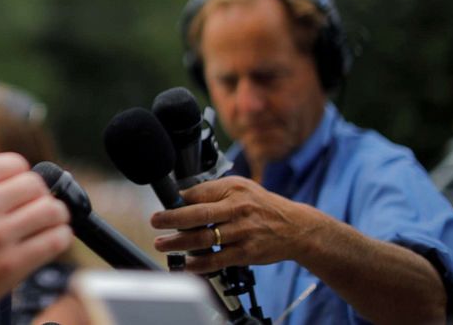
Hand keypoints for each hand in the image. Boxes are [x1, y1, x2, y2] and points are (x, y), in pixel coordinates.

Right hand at [0, 91, 72, 324]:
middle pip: (38, 186)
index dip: (15, 180)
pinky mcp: (10, 266)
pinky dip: (55, 241)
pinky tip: (39, 245)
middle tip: (23, 213)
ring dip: (49, 219)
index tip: (7, 196)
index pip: (17, 165)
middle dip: (34, 199)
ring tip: (35, 227)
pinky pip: (55, 241)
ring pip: (52, 211)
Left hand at [150, 175, 316, 273]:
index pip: (198, 193)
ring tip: (163, 245)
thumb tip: (181, 197)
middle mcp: (238, 208)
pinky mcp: (247, 252)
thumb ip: (213, 191)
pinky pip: (219, 259)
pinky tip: (187, 264)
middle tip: (155, 222)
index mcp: (233, 189)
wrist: (297, 227)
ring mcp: (243, 231)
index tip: (163, 206)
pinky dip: (200, 263)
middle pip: (198, 214)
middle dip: (172, 219)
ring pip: (205, 238)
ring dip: (179, 243)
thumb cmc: (262, 206)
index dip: (177, 201)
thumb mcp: (240, 187)